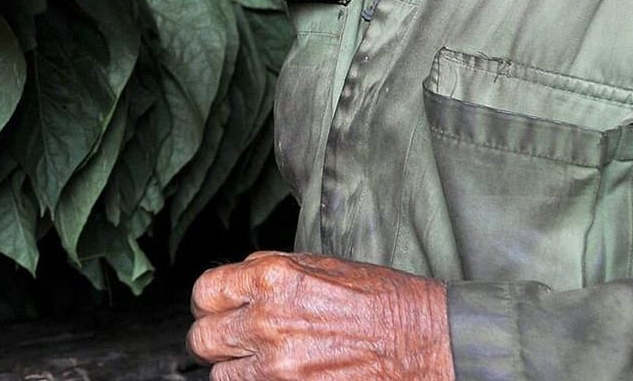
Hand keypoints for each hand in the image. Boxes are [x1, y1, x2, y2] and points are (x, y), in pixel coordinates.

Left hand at [187, 252, 453, 379]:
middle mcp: (269, 324)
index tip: (221, 309)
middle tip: (237, 342)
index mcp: (273, 280)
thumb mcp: (323, 264)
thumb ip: (270, 269)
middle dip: (218, 340)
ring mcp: (280, 369)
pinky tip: (284, 377)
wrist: (429, 345)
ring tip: (267, 364)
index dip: (212, 302)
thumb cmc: (384, 302)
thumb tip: (236, 278)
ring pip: (222, 379)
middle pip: (203, 340)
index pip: (205, 293)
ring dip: (238, 372)